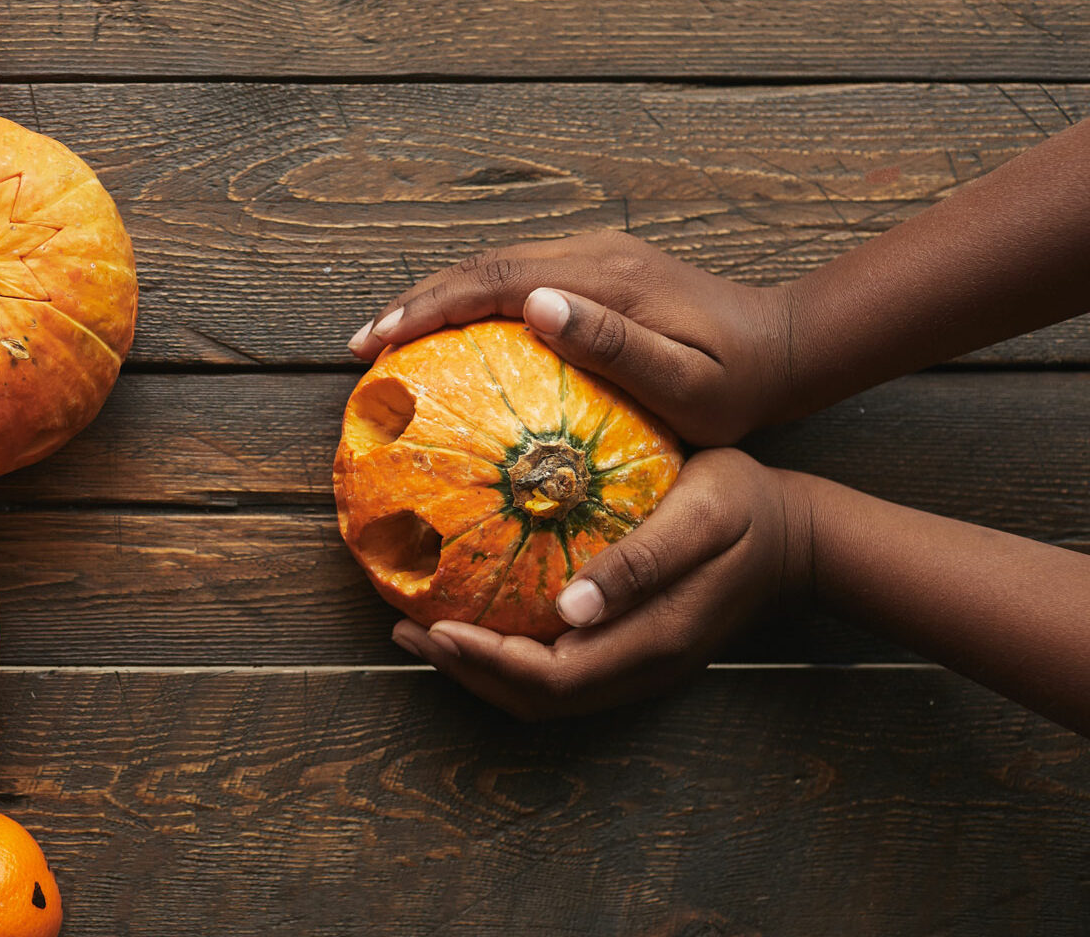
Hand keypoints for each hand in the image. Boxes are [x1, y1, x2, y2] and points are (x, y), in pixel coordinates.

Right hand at [349, 231, 792, 445]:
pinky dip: (470, 303)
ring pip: (494, 268)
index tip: (378, 342)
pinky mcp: (599, 273)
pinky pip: (516, 279)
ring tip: (389, 342)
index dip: (427, 307)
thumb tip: (536, 305)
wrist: (791, 347)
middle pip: (481, 266)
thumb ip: (614, 345)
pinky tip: (451, 338)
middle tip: (361, 347)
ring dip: (436, 300)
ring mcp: (595, 258)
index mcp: (603, 278)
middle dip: (413, 302)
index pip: (494, 281)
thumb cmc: (742, 383)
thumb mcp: (686, 382)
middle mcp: (592, 254)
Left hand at [391, 449, 814, 720]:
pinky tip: (477, 617)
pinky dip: (507, 655)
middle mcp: (639, 668)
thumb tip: (568, 609)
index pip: (551, 677)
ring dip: (480, 669)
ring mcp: (638, 665)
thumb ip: (639, 564)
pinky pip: (559, 669)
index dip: (485, 662)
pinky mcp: (633, 648)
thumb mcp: (701, 516)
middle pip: (536, 698)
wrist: (802, 534)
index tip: (432, 627)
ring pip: (544, 693)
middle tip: (405, 632)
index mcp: (652, 642)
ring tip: (423, 632)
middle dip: (465, 672)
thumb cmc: (749, 508)